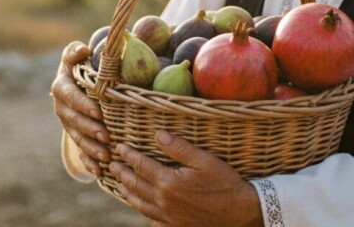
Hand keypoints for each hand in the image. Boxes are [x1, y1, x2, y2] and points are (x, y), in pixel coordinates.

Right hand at [51, 40, 110, 175]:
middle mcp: (61, 108)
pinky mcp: (75, 135)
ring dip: (90, 147)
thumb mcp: (75, 55)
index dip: (82, 105)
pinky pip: (80, 150)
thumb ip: (75, 51)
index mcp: (61, 87)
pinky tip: (99, 171)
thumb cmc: (79, 64)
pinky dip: (88, 162)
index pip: (70, 97)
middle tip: (106, 136)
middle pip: (74, 120)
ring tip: (105, 155)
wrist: (75, 81)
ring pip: (77, 137)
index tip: (98, 112)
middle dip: (89, 129)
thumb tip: (83, 50)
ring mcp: (68, 124)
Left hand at [111, 130, 263, 226]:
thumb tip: (158, 134)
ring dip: (127, 193)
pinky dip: (143, 212)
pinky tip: (142, 208)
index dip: (129, 155)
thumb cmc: (225, 183)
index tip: (120, 147)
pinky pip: (152, 221)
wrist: (241, 213)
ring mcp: (167, 217)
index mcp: (168, 182)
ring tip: (120, 184)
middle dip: (122, 173)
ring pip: (139, 204)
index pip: (141, 165)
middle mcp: (163, 201)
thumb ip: (179, 147)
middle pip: (135, 186)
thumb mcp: (205, 160)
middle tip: (112, 165)